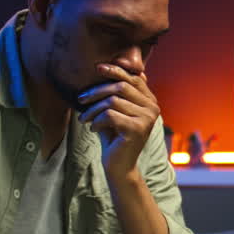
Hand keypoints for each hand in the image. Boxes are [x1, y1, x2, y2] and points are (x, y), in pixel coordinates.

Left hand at [77, 64, 159, 180]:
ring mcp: (147, 118)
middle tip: (81, 99)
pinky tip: (92, 129)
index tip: (97, 68)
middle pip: (121, 87)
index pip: (133, 78)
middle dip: (97, 91)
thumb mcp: (114, 111)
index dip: (115, 70)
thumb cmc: (114, 137)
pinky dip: (96, 121)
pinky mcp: (137, 129)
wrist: (119, 166)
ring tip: (84, 118)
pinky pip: (109, 115)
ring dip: (93, 109)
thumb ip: (115, 93)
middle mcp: (153, 108)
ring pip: (112, 101)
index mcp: (150, 101)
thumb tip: (106, 67)